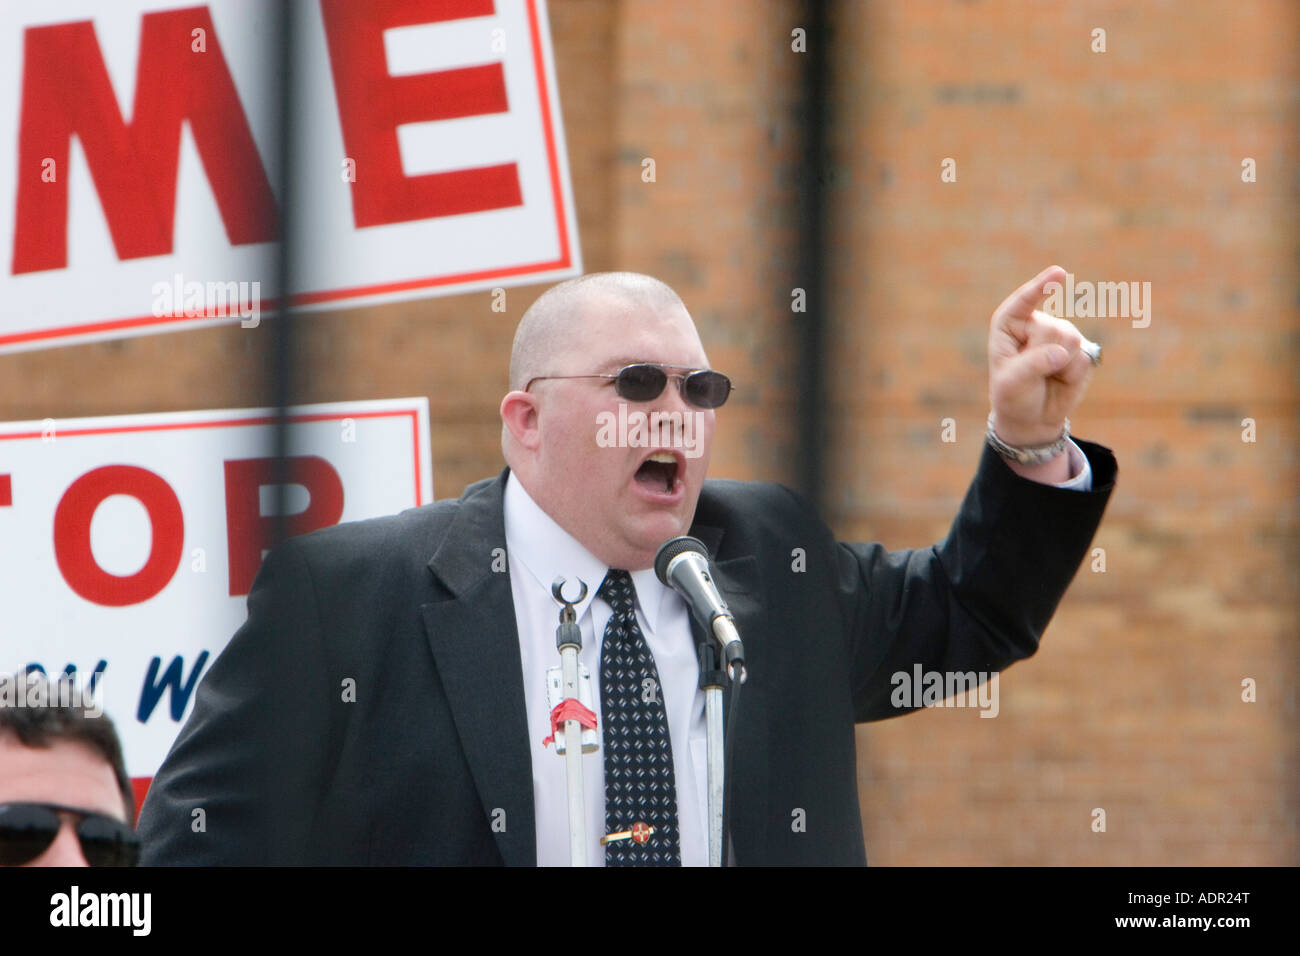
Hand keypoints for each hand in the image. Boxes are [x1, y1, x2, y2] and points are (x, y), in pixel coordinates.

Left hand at [988, 264, 1095, 446]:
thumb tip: (1062, 353)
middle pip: (1053, 329)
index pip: (1023, 302)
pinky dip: (1073, 374)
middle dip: (1044, 356)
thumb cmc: (1013, 395)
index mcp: (1010, 324)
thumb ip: (1033, 365)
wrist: (1032, 416)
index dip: (1041, 287)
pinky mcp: (1080, 348)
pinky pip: (1084, 357)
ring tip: (1047, 375)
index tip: (1059, 273)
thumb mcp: (1012, 383)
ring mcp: (1061, 333)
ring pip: (1071, 341)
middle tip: (1032, 374)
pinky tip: (1062, 378)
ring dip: (1060, 366)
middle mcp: (1036, 323)